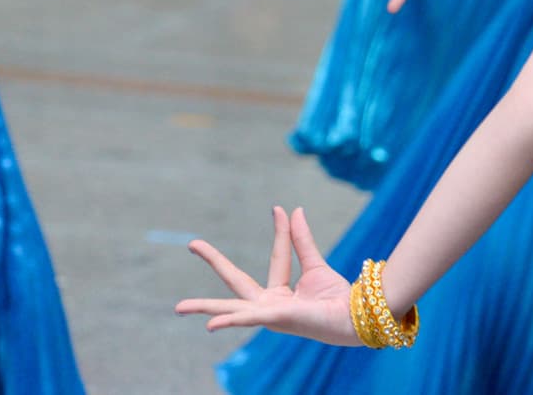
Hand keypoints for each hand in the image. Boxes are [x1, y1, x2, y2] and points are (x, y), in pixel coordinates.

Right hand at [174, 205, 357, 345]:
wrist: (353, 315)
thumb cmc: (336, 298)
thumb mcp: (315, 264)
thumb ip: (301, 240)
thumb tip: (294, 210)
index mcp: (280, 294)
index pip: (277, 256)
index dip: (280, 231)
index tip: (278, 208)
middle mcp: (270, 305)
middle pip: (237, 281)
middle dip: (215, 262)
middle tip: (192, 243)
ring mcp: (269, 314)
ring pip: (232, 309)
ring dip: (206, 308)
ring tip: (179, 307)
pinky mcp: (275, 317)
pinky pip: (250, 319)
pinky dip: (230, 321)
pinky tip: (211, 324)